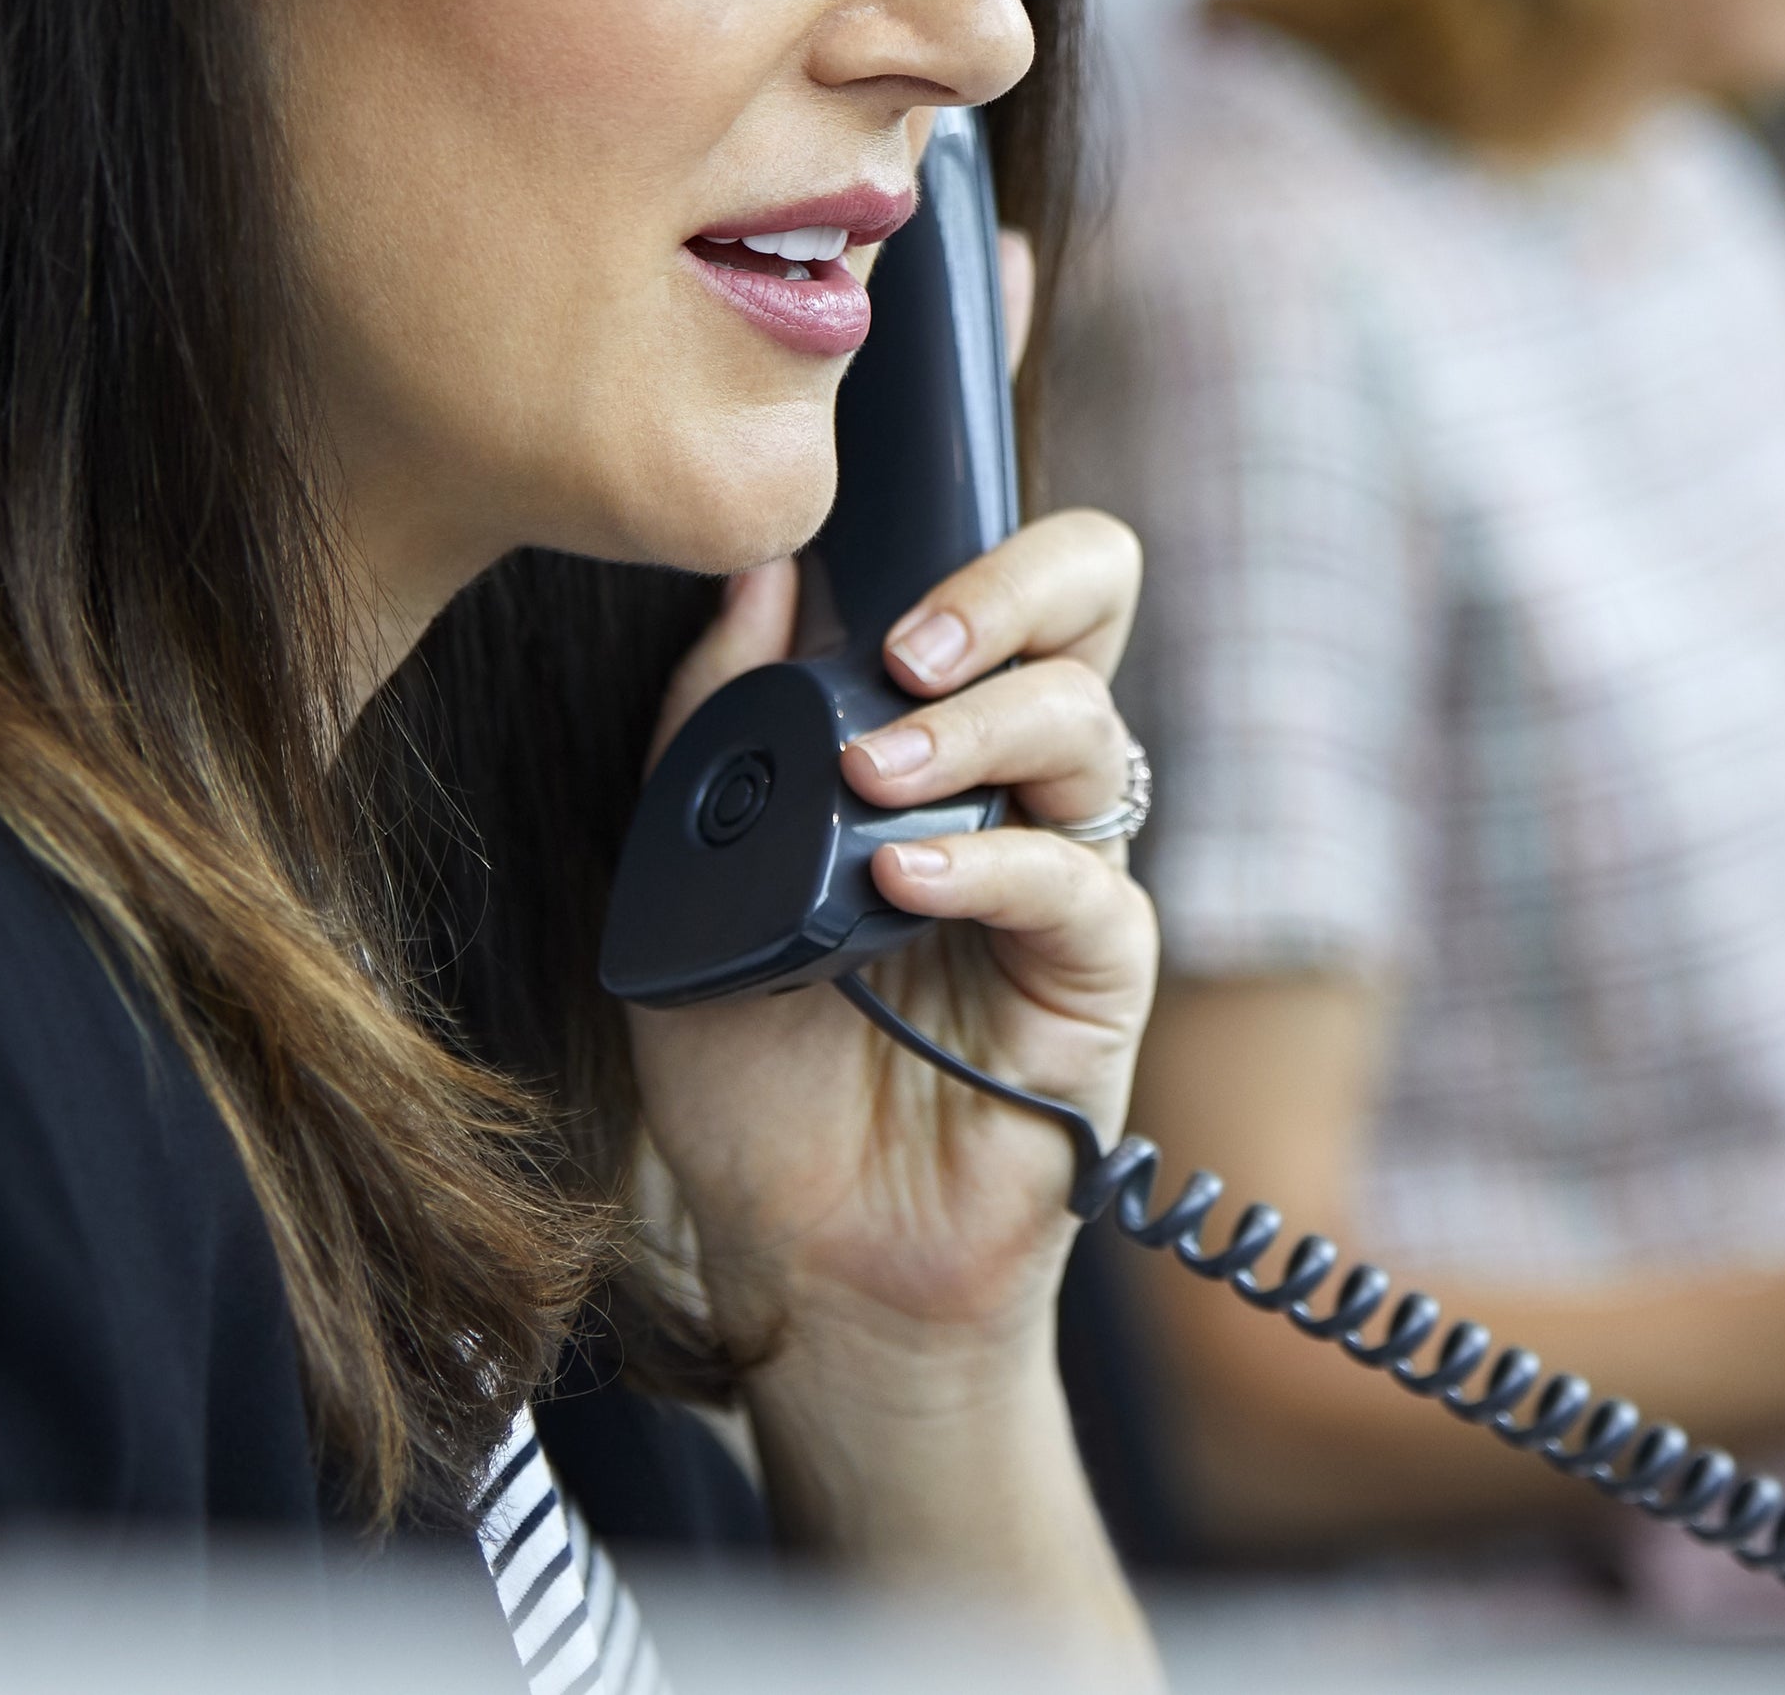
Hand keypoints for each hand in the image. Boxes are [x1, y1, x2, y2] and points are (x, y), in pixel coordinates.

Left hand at [624, 508, 1155, 1381]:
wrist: (803, 1255)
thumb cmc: (755, 1071)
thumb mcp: (684, 878)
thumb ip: (713, 728)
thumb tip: (757, 577)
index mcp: (934, 730)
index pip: (999, 574)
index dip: (964, 529)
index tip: (855, 552)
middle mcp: (1018, 776)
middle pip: (1091, 597)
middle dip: (1009, 584)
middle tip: (907, 645)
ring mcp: (1066, 866)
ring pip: (1085, 720)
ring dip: (980, 726)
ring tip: (876, 780)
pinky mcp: (1099, 975)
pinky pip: (1077, 882)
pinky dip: (990, 865)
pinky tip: (906, 883)